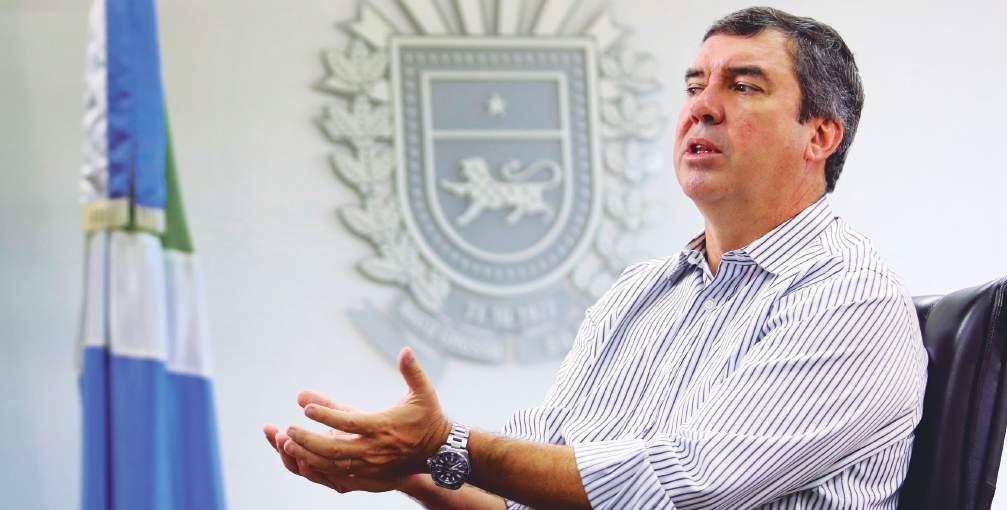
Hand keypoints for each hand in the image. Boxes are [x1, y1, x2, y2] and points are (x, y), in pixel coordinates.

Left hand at [282, 347, 451, 480]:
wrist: (439, 452)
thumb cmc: (428, 418)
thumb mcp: (423, 392)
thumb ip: (412, 371)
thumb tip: (405, 349)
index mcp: (383, 426)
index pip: (349, 422)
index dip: (326, 416)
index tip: (306, 408)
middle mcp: (375, 449)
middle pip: (335, 449)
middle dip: (308, 440)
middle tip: (288, 430)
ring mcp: (371, 466)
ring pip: (333, 465)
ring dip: (308, 455)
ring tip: (287, 444)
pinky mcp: (370, 477)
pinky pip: (338, 476)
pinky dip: (318, 469)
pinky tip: (302, 459)